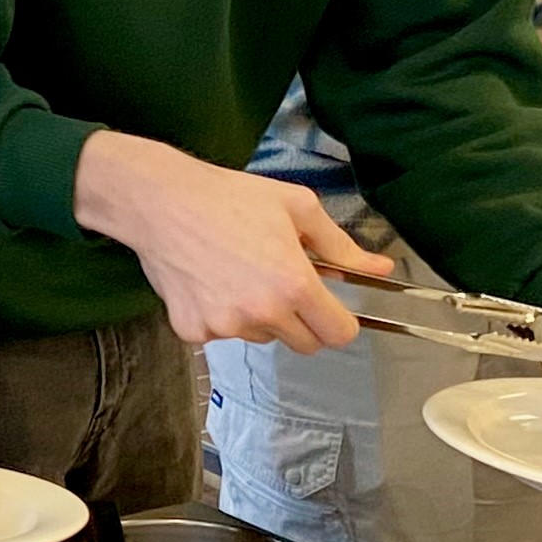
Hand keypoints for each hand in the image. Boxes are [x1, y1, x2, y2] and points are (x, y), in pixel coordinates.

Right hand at [74, 132, 389, 349]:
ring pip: (262, 337)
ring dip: (261, 317)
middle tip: (282, 283)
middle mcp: (261, 313)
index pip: (338, 334)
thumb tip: (381, 269)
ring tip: (239, 274)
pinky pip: (222, 335)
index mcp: (293, 285)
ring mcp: (225, 327)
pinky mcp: (193, 331)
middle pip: (304, 344)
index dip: (340, 321)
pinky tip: (210, 282)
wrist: (161, 202)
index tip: (330, 308)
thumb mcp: (297, 208)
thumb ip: (340, 246)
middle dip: (303, 320)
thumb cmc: (230, 197)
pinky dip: (221, 316)